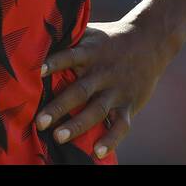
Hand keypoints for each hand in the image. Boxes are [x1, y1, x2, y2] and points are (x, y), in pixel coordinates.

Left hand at [36, 19, 174, 158]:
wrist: (152, 39)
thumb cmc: (111, 38)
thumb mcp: (92, 32)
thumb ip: (69, 38)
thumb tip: (33, 37)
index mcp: (91, 52)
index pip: (71, 56)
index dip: (55, 63)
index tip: (37, 71)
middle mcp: (103, 72)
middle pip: (80, 90)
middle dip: (59, 106)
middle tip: (39, 121)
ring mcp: (117, 89)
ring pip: (97, 109)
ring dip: (78, 125)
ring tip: (59, 137)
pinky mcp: (129, 104)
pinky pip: (120, 125)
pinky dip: (111, 140)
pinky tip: (97, 153)